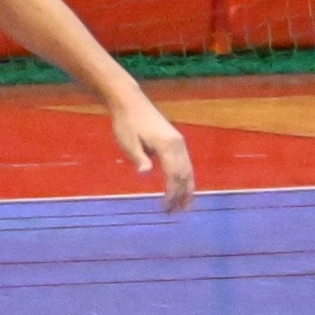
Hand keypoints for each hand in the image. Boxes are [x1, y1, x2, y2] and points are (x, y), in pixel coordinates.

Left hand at [111, 94, 195, 212]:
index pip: (173, 175)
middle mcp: (177, 144)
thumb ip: (138, 157)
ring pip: (188, 169)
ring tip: (185, 206)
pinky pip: (186, 163)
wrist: (130, 101)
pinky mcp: (176, 140)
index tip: (166, 209)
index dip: (171, 194)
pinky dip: (186, 177)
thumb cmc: (126, 122)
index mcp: (166, 145)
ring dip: (187, 188)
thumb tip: (145, 173)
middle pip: (184, 174)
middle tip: (174, 213)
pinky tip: (182, 186)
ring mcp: (179, 141)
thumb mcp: (128, 142)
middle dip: (180, 195)